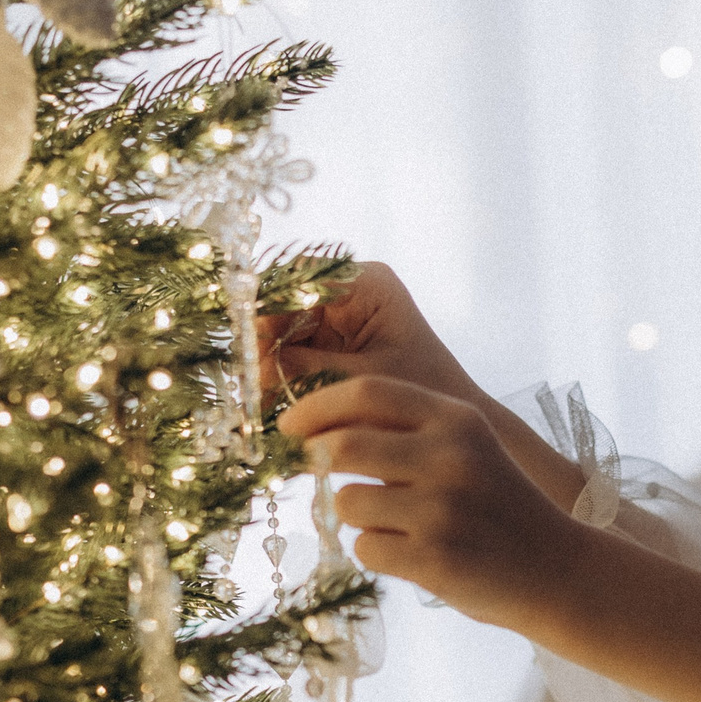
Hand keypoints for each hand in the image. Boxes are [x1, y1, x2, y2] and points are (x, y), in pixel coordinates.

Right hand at [261, 263, 486, 407]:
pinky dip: (282, 377)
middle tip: (252, 382)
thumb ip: (310, 370)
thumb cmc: (423, 393)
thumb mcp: (364, 380)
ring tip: (259, 400)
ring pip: (285, 331)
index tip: (252, 341)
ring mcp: (338, 317)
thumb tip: (257, 369)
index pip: (302, 276)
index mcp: (365, 283)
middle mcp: (348, 292)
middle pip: (287, 304)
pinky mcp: (332, 344)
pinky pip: (295, 352)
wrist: (449, 425)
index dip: (269, 303)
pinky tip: (270, 402)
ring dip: (270, 364)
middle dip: (265, 342)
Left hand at [280, 375, 583, 627]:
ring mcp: (441, 509)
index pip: (366, 393)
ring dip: (355, 515)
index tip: (289, 424)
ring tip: (394, 525)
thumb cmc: (496, 505)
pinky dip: (377, 554)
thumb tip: (316, 431)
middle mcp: (449, 457)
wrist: (556, 570)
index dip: (317, 406)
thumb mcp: (467, 448)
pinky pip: (365, 548)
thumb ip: (405, 430)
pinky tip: (414, 555)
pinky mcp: (434, 558)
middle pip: (341, 446)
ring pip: (346, 502)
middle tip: (311, 472)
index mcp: (457, 419)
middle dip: (315, 460)